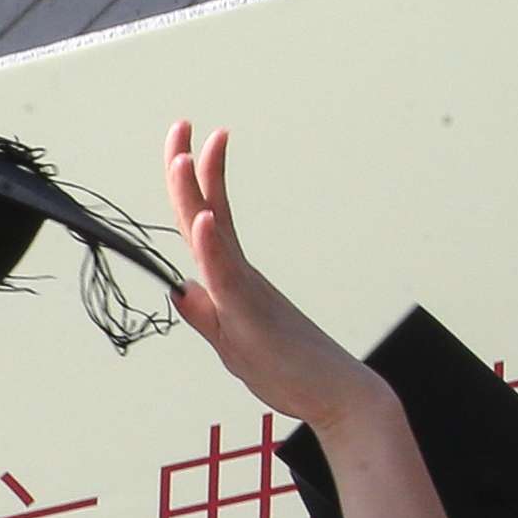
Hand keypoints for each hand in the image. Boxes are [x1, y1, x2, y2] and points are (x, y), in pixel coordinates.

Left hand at [159, 123, 384, 429]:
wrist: (336, 394)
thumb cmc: (288, 369)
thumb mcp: (231, 342)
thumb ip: (207, 315)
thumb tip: (181, 289)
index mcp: (231, 280)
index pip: (202, 223)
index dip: (189, 185)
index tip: (184, 146)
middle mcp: (238, 276)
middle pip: (205, 214)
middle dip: (190, 169)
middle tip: (183, 124)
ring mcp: (246, 292)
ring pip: (214, 237)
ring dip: (198, 194)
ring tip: (188, 155)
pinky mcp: (253, 315)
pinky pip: (229, 276)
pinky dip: (214, 247)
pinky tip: (205, 220)